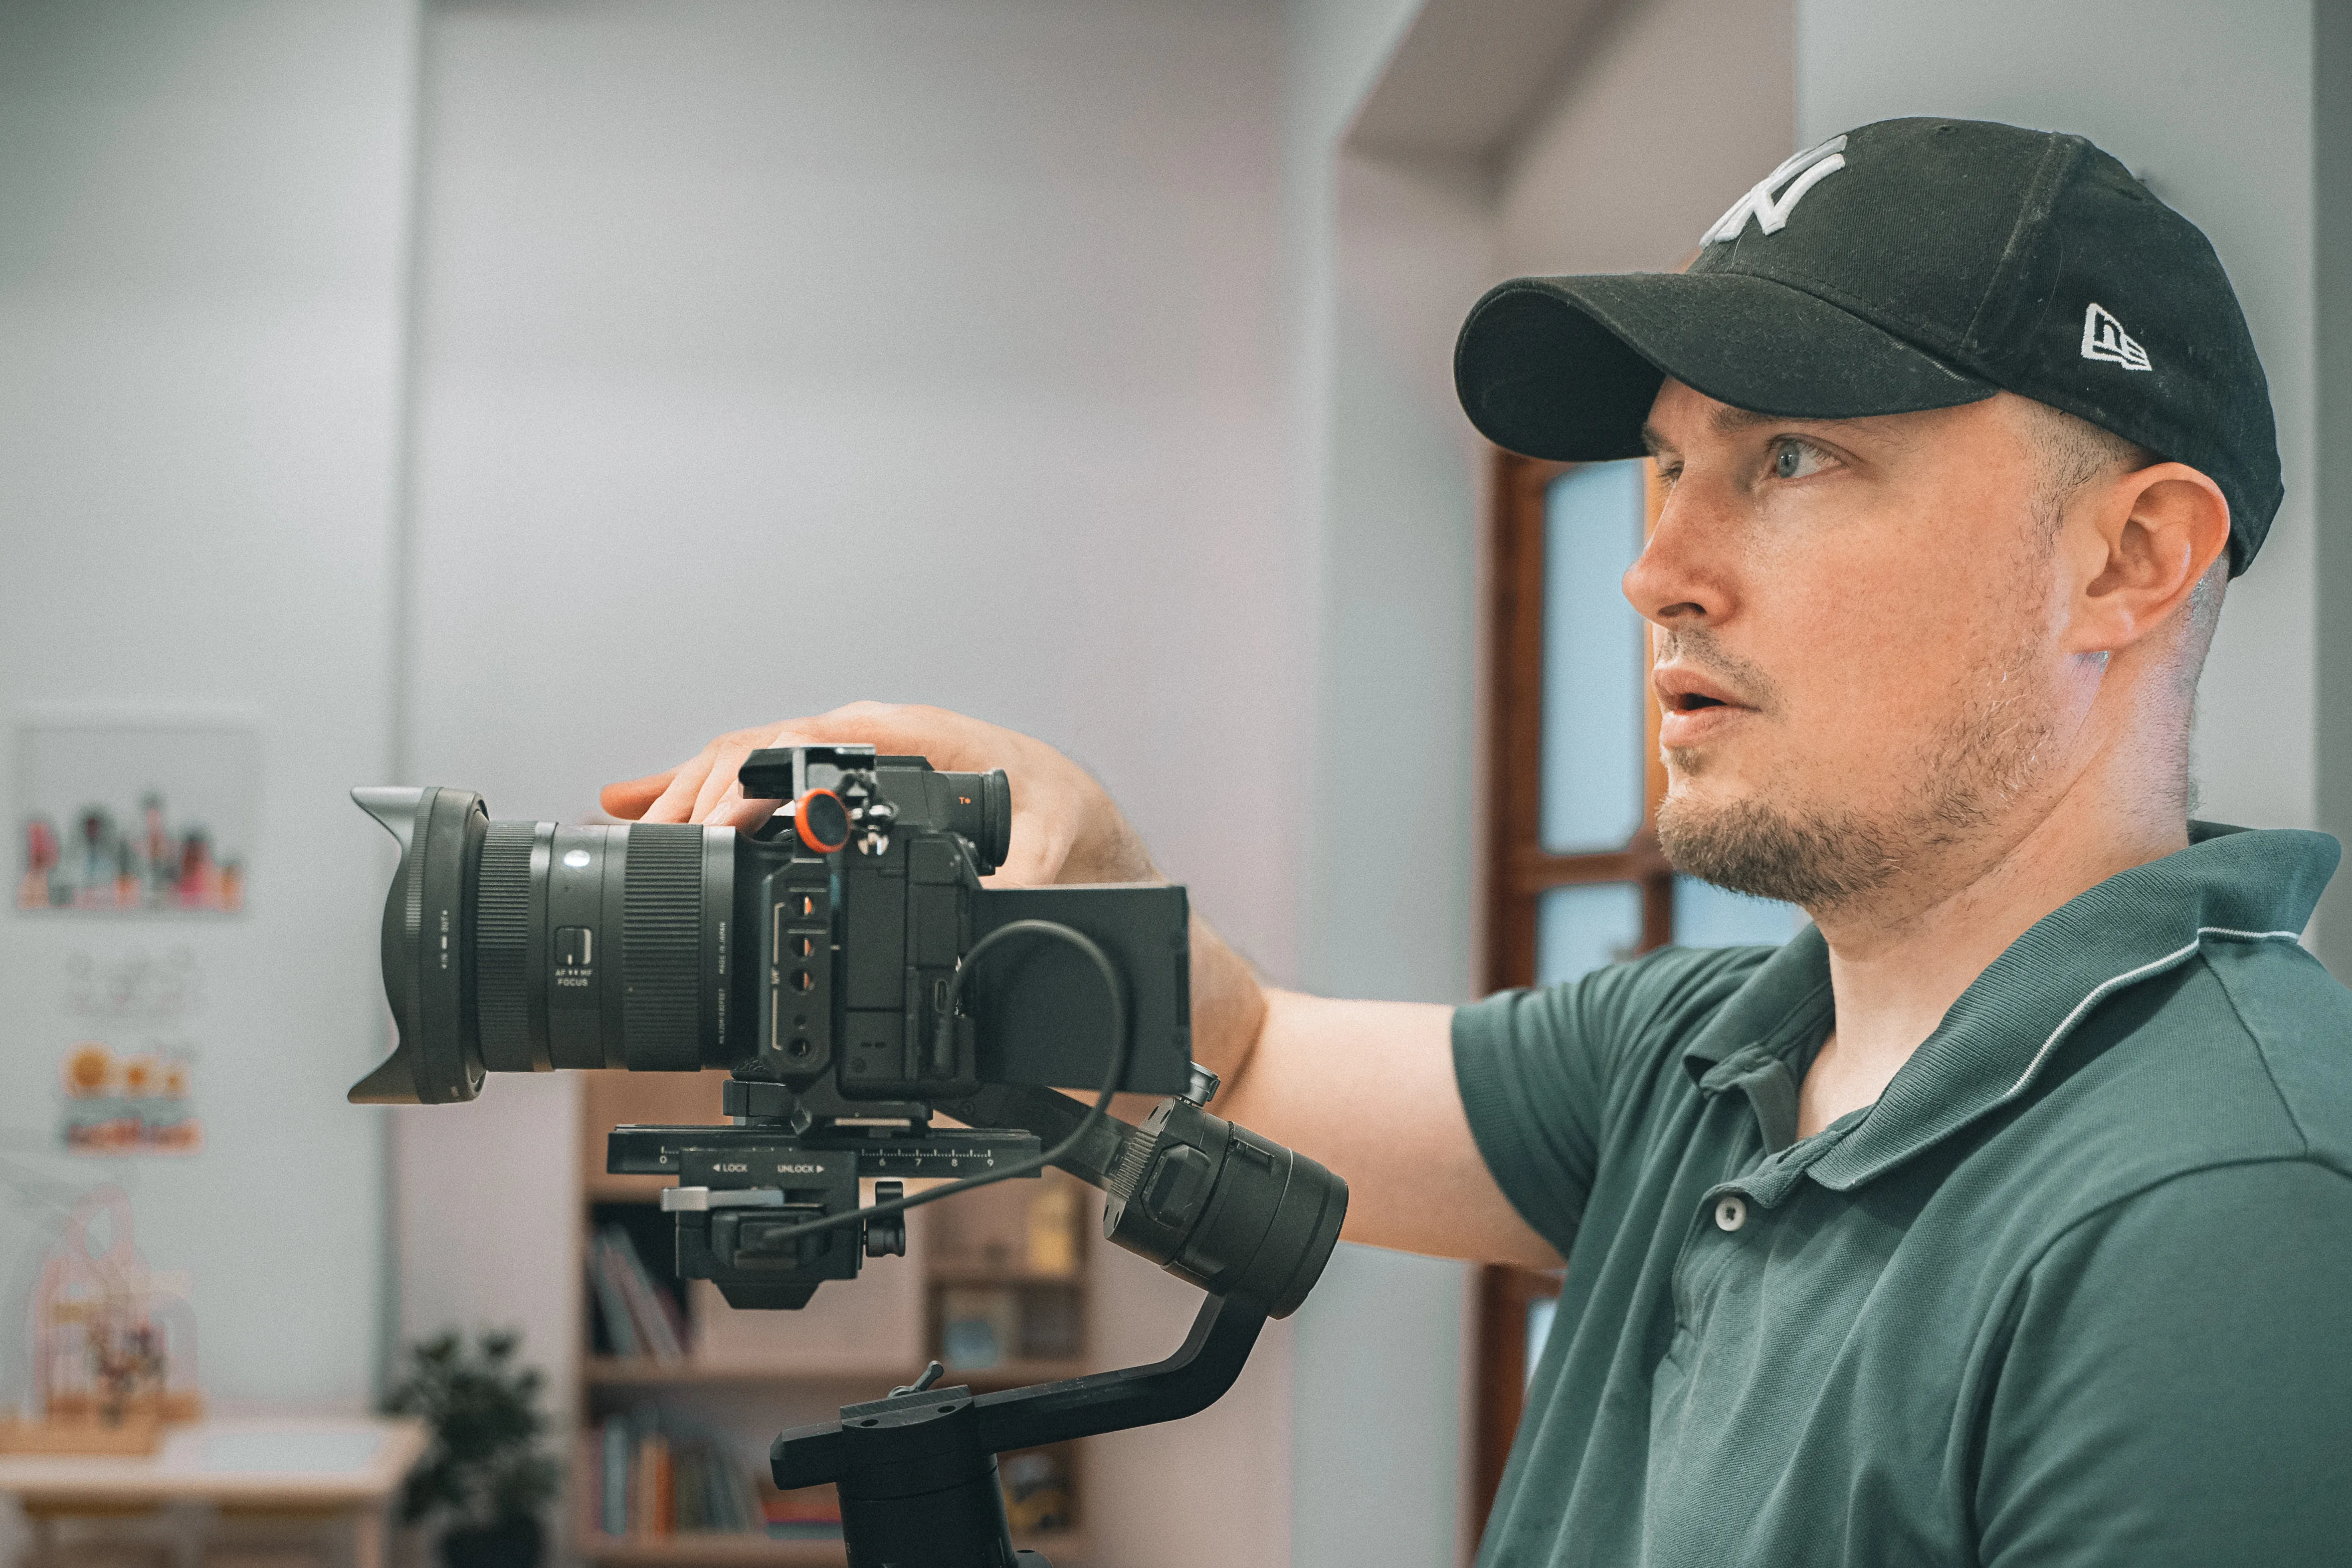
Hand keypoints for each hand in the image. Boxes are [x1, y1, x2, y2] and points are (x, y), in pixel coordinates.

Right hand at [598, 702, 1157, 888]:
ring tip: (636, 823)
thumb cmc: (1104, 873)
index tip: (706, 820)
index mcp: (941, 746)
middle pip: (779, 746)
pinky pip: (790, 802)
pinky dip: (725, 809)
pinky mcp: (879, 818)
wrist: (1132, 910)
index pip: (823, 737)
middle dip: (702, 783)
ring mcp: (884, 784)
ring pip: (774, 770)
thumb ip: (1012, 884)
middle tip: (644, 832)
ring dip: (700, 794)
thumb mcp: (1065, 869)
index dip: (754, 772)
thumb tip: (967, 902)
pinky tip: (666, 819)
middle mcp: (904, 754)